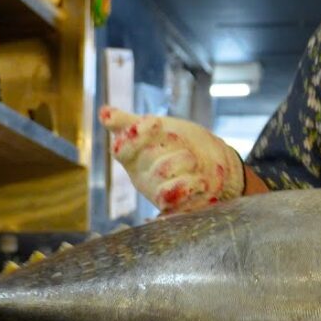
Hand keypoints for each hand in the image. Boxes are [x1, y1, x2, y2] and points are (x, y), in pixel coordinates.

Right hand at [99, 106, 244, 213]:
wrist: (218, 165)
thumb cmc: (184, 145)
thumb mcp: (160, 128)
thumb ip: (130, 123)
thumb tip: (103, 112)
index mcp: (134, 159)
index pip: (121, 150)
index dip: (134, 136)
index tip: (155, 122)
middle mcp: (143, 178)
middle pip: (147, 158)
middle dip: (170, 143)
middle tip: (183, 141)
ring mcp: (159, 194)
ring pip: (162, 177)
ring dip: (184, 161)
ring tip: (194, 160)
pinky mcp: (178, 208)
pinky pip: (177, 201)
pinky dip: (191, 187)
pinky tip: (201, 181)